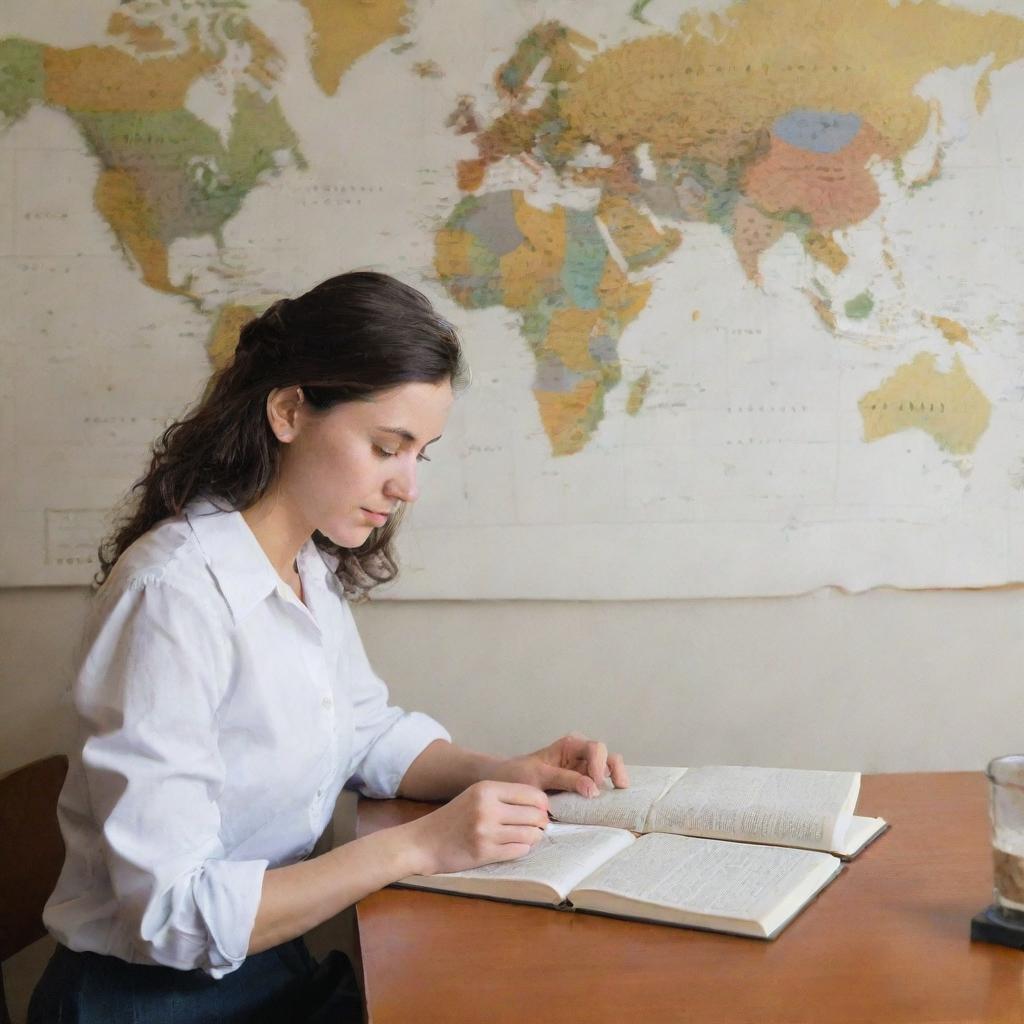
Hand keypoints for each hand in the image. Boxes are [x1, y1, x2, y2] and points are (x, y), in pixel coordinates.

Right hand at [404, 780, 549, 875]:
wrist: (423, 842)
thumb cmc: (453, 818)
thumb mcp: (475, 796)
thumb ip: (504, 797)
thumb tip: (541, 805)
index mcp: (486, 788)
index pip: (531, 793)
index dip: (543, 804)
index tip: (542, 811)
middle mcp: (487, 807)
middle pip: (534, 814)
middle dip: (541, 822)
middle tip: (539, 826)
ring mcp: (486, 831)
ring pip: (529, 834)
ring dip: (535, 837)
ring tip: (530, 837)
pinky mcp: (484, 853)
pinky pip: (518, 850)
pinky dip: (522, 849)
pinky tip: (516, 846)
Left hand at [490, 732, 629, 797]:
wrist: (509, 783)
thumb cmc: (520, 774)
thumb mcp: (539, 776)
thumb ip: (565, 779)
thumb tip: (594, 789)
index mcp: (571, 745)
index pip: (595, 749)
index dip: (599, 766)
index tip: (595, 786)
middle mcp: (581, 754)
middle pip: (609, 756)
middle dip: (614, 771)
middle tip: (616, 789)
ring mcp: (585, 769)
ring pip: (611, 769)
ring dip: (616, 780)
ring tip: (619, 796)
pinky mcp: (585, 784)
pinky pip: (604, 784)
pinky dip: (610, 791)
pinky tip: (612, 802)